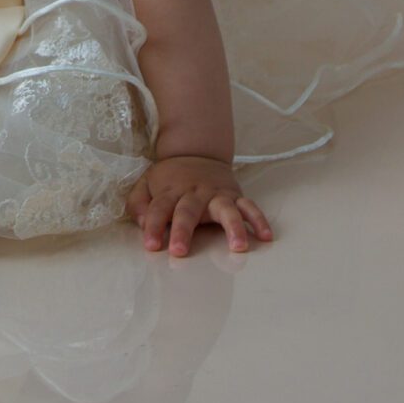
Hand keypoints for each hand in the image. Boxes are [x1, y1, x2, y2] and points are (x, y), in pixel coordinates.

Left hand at [128, 154, 271, 255]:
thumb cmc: (170, 177)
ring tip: (238, 247)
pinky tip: (265, 236)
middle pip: (188, 211)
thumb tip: (142, 224)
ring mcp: (217, 194)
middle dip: (183, 230)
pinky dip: (258, 220)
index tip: (151, 245)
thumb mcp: (146, 183)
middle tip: (179, 251)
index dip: (153, 226)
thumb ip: (138, 203)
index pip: (159, 208)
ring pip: (226, 210)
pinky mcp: (235, 196)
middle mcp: (194, 193)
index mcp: (170, 191)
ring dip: (233, 228)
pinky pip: (249, 207)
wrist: (197, 151)